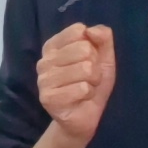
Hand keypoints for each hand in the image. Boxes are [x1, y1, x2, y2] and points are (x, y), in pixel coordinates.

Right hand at [35, 21, 115, 141]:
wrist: (83, 117)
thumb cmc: (91, 84)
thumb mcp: (103, 57)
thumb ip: (102, 37)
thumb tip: (90, 30)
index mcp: (52, 46)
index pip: (79, 31)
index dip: (92, 46)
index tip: (88, 60)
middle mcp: (44, 61)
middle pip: (84, 49)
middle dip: (95, 66)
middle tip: (88, 78)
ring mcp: (43, 80)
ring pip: (85, 69)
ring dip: (93, 82)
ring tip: (86, 90)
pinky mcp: (48, 98)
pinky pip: (82, 88)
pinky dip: (88, 95)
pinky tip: (81, 100)